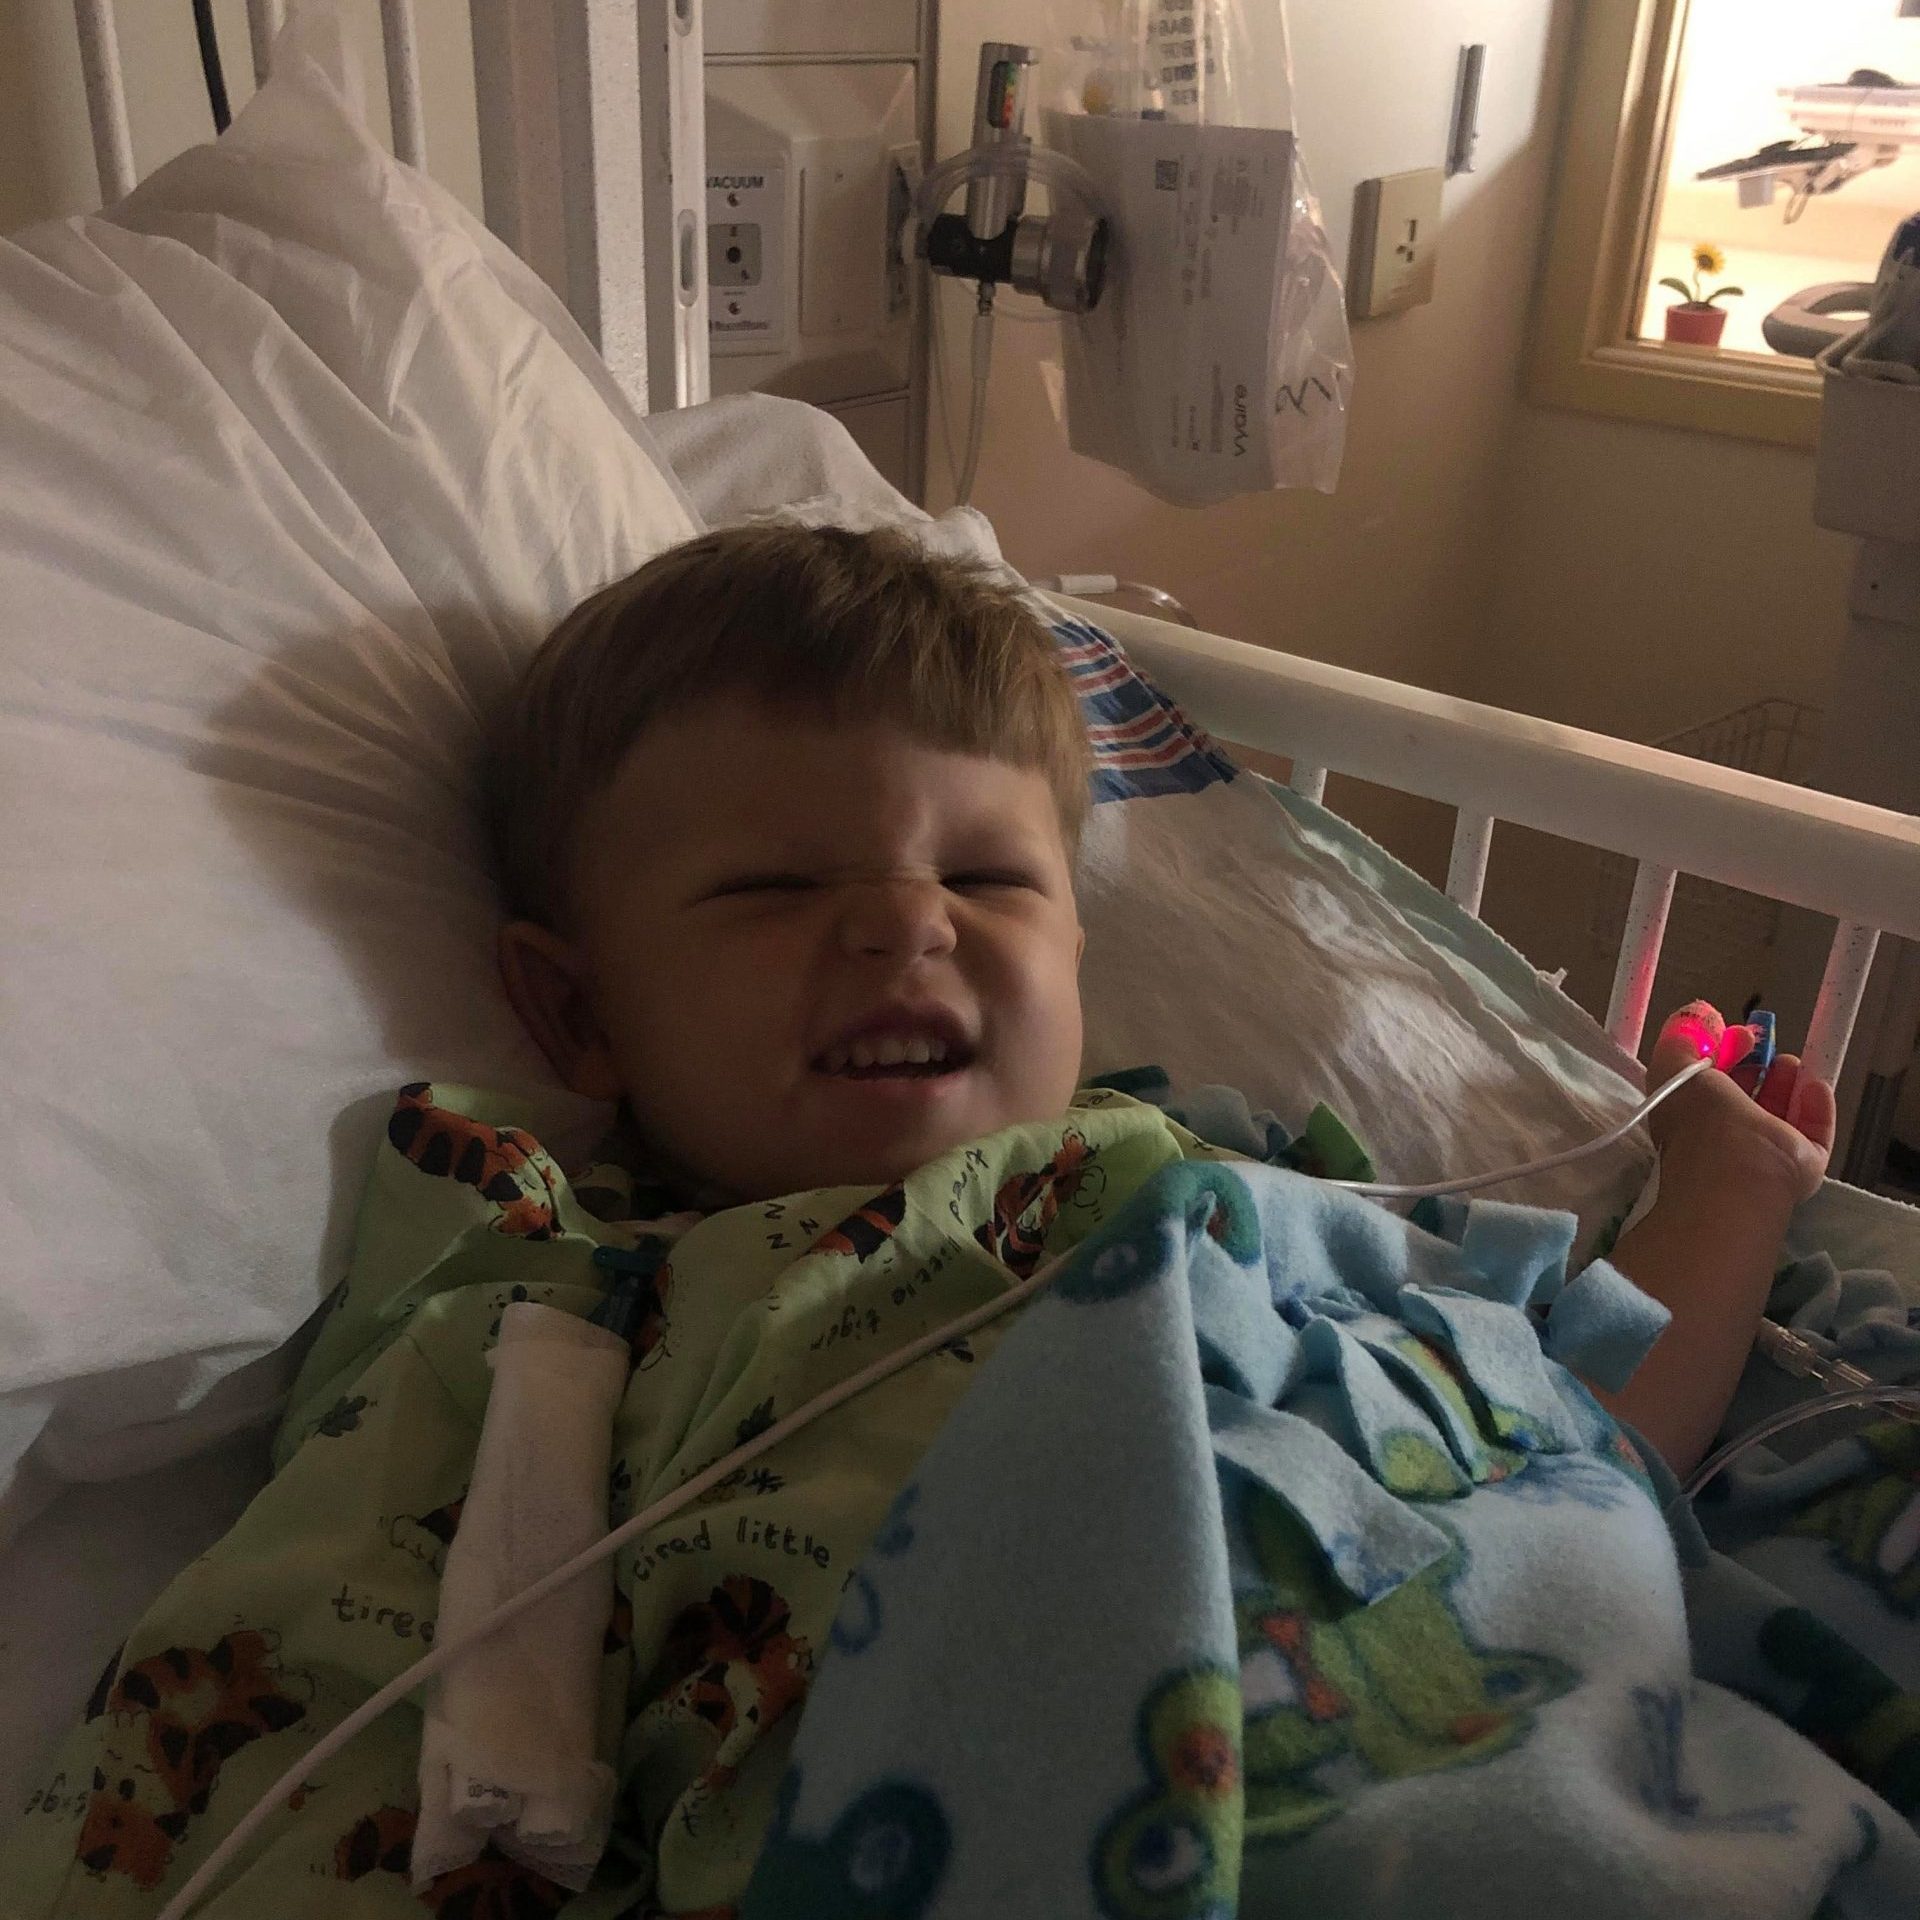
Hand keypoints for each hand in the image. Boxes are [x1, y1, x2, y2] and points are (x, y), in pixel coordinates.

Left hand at [1646, 1002, 1834, 1206]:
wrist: (1737, 1178)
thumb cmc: (1700, 1123)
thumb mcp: (1673, 1068)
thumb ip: (1680, 1037)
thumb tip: (1700, 1014)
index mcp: (1690, 1116)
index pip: (1706, 1081)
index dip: (1719, 1051)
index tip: (1735, 1030)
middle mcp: (1726, 1136)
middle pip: (1745, 1094)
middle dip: (1755, 1063)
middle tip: (1765, 1041)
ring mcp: (1765, 1153)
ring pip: (1780, 1111)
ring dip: (1787, 1080)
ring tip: (1791, 1060)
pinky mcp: (1801, 1164)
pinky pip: (1814, 1131)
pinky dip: (1816, 1106)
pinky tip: (1815, 1085)